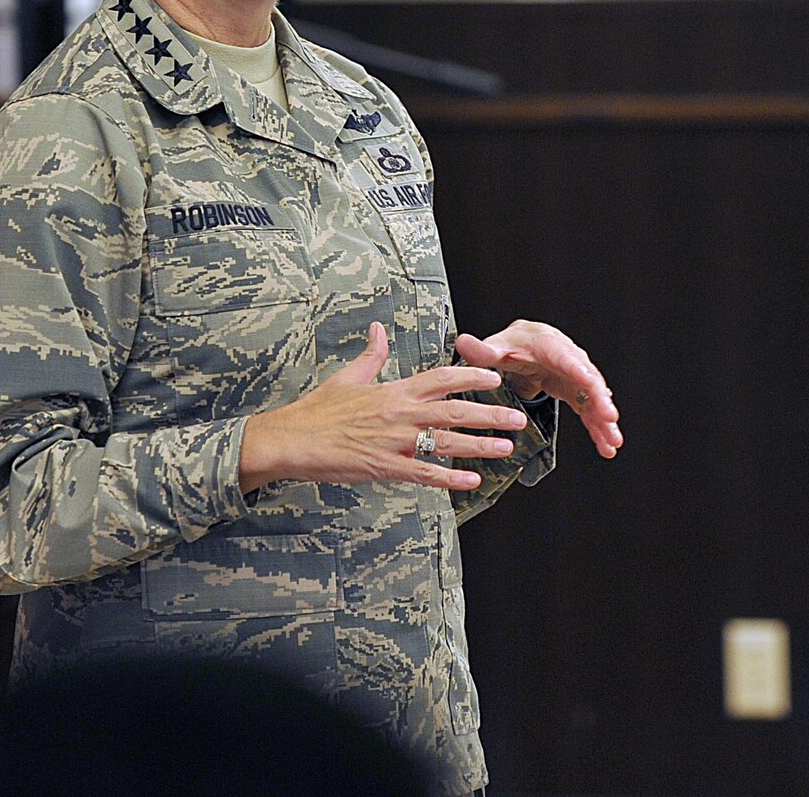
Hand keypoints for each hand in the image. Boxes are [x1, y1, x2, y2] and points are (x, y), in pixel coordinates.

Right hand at [239, 322, 530, 491]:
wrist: (289, 440)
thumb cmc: (317, 410)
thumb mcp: (347, 376)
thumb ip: (371, 355)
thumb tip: (379, 329)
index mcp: (394, 390)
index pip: (441, 378)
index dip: (471, 375)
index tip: (496, 376)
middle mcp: (399, 413)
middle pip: (455, 410)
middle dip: (490, 414)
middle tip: (519, 419)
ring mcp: (393, 441)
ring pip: (446, 442)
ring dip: (480, 446)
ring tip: (506, 448)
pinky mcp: (383, 467)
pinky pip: (423, 474)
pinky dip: (449, 477)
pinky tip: (472, 480)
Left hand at [456, 320, 622, 457]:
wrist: (528, 345)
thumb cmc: (516, 344)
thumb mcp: (498, 346)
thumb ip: (484, 350)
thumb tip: (465, 344)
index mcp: (552, 347)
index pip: (568, 360)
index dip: (581, 373)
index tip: (592, 387)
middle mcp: (571, 362)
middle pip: (589, 382)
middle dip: (601, 401)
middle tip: (609, 419)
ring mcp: (577, 380)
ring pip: (595, 400)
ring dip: (605, 421)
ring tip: (613, 442)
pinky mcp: (577, 395)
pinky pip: (590, 413)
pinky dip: (599, 429)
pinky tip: (606, 446)